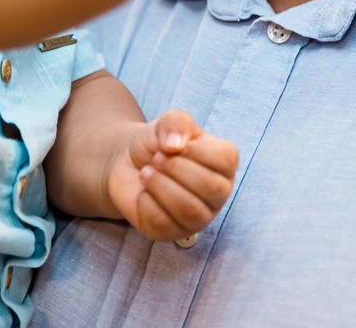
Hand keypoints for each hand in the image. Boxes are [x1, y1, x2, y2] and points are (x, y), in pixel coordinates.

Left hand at [107, 110, 238, 241]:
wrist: (129, 164)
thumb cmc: (157, 144)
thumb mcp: (166, 123)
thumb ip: (176, 123)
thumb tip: (175, 146)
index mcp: (222, 165)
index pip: (227, 160)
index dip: (198, 151)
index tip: (176, 145)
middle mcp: (217, 194)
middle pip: (210, 187)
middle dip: (176, 168)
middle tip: (156, 158)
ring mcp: (196, 218)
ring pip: (188, 210)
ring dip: (160, 185)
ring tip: (146, 172)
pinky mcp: (171, 233)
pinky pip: (162, 223)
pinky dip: (146, 201)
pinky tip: (143, 192)